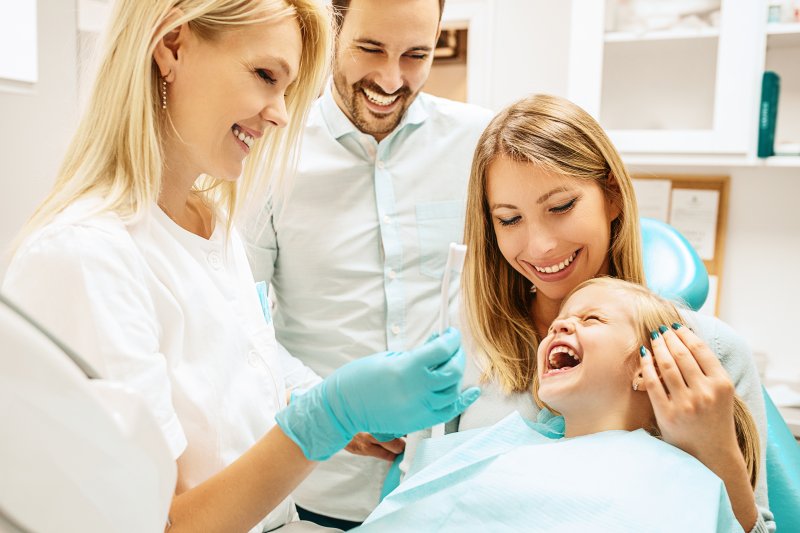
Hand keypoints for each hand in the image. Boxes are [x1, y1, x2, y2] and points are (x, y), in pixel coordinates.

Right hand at [276, 328, 479, 460]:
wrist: (344, 407)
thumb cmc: (362, 378)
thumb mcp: (390, 358)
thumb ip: (419, 352)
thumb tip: (439, 341)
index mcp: (407, 369)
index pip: (442, 349)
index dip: (451, 338)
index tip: (450, 333)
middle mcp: (418, 390)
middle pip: (453, 370)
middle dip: (456, 355)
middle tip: (452, 347)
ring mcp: (420, 409)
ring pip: (453, 390)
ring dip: (456, 374)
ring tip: (451, 364)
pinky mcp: (419, 422)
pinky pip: (449, 412)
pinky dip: (464, 400)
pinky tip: (473, 390)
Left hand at [640, 323, 738, 462]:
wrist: (712, 453)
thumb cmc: (715, 419)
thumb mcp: (722, 393)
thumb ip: (709, 370)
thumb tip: (687, 339)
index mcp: (722, 384)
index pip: (701, 350)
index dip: (685, 334)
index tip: (676, 327)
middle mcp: (705, 392)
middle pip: (681, 354)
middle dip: (669, 337)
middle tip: (660, 330)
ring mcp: (686, 403)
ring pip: (667, 365)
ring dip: (658, 347)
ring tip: (653, 338)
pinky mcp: (667, 414)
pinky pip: (653, 382)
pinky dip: (647, 365)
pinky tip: (644, 354)